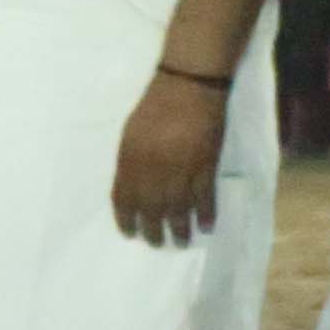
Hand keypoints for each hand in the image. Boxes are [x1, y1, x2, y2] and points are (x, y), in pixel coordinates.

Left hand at [113, 72, 231, 243]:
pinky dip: (206, 214)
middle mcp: (152, 169)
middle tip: (157, 244)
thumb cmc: (156, 106)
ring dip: (180, 229)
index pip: (123, 199)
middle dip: (153, 231)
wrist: (188, 86)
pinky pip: (205, 197)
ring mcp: (180, 168)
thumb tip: (131, 187)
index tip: (129, 234)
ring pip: (178, 208)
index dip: (126, 219)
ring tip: (181, 242)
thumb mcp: (131, 133)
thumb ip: (130, 161)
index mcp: (129, 160)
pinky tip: (206, 226)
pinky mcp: (205, 164)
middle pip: (151, 209)